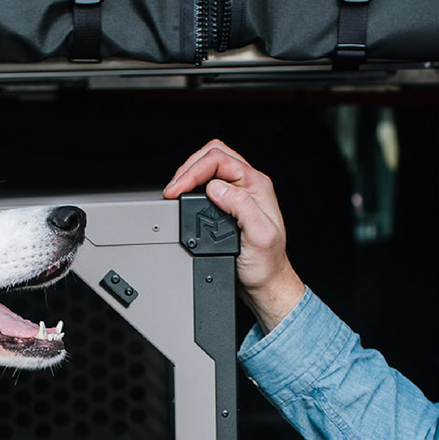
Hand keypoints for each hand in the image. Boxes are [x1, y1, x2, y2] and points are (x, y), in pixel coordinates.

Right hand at [164, 139, 305, 332]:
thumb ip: (241, 206)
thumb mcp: (259, 235)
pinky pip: (205, 184)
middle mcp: (248, 185)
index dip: (193, 171)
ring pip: (208, 167)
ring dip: (188, 176)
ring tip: (174, 192)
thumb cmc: (266, 264)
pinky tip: (183, 199)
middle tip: (172, 189)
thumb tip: (216, 188)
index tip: (176, 190)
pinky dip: (190, 188)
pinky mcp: (226, 205)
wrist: (265, 284)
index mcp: (257, 185)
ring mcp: (237, 193)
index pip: (220, 159)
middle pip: (213, 156)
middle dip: (188, 168)